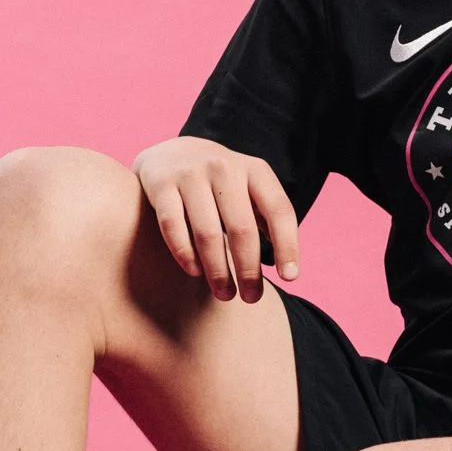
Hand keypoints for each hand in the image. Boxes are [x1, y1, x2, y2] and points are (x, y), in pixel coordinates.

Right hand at [132, 136, 299, 300]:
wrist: (171, 153)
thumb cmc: (219, 184)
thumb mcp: (248, 189)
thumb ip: (265, 218)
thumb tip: (287, 268)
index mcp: (255, 170)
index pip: (279, 210)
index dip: (288, 245)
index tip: (290, 277)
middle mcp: (224, 167)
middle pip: (242, 229)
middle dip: (248, 270)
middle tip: (251, 298)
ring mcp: (190, 174)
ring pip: (208, 233)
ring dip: (218, 271)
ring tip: (224, 293)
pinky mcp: (161, 184)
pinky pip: (173, 226)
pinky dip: (185, 254)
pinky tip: (194, 272)